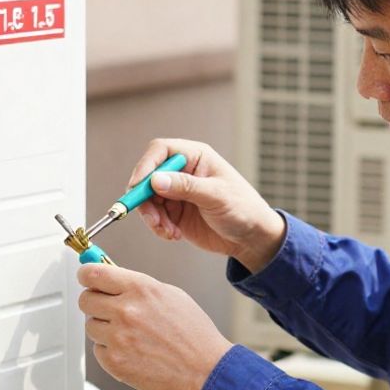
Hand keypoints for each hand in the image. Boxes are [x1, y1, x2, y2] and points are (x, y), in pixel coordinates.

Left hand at [77, 263, 233, 389]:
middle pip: (85, 300)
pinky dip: (111, 350)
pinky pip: (98, 350)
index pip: (93, 274)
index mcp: (140, 289)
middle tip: (109, 308)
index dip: (86, 275)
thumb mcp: (169, 294)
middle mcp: (126, 311)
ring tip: (130, 334)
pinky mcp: (115, 362)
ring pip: (90, 326)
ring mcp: (118, 338)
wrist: (204, 367)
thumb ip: (136, 285)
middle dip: (95, 302)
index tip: (86, 278)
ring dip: (104, 328)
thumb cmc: (192, 332)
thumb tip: (110, 279)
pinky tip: (132, 350)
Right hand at [129, 138, 286, 273]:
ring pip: (147, 199)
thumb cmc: (242, 208)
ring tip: (169, 232)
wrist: (251, 237)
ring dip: (152, 217)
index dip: (145, 166)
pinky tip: (174, 235)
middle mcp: (182, 171)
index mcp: (195, 156)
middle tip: (153, 220)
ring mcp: (176, 192)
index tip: (138, 187)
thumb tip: (155, 180)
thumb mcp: (216, 196)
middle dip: (145, 199)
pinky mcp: (174, 211)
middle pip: (147, 176)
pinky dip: (158, 227)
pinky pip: (154, 216)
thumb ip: (186, 187)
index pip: (160, 151)